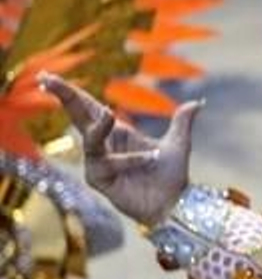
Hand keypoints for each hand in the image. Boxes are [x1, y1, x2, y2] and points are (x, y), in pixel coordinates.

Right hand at [38, 76, 199, 227]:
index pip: (89, 107)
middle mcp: (103, 145)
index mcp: (116, 132)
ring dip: (98, 128)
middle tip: (47, 78)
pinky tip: (151, 157)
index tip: (47, 74)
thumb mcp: (178, 143)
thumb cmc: (171, 177)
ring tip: (108, 114)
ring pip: (90, 141)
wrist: (174, 204)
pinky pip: (109, 165)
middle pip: (78, 117)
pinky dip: (130, 160)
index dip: (70, 92)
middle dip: (64, 97)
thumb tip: (198, 102)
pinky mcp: (100, 180)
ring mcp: (98, 163)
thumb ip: (182, 121)